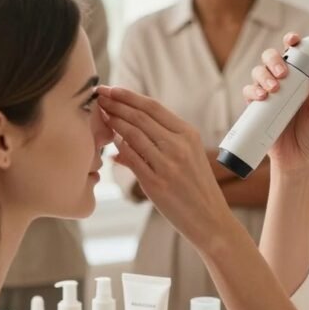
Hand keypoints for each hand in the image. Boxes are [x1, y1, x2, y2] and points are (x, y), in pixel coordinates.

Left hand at [98, 87, 235, 251]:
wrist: (210, 220)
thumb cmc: (196, 188)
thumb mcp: (188, 157)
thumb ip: (161, 143)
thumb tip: (124, 137)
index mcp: (188, 134)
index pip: (153, 107)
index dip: (129, 96)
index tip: (111, 89)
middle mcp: (179, 146)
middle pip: (140, 117)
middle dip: (115, 104)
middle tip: (98, 97)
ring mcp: (168, 165)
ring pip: (133, 134)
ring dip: (113, 122)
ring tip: (100, 115)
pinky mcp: (157, 184)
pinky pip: (131, 159)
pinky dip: (118, 147)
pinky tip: (110, 141)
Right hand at [243, 33, 308, 176]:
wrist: (298, 163)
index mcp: (303, 80)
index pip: (297, 54)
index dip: (292, 42)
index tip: (292, 40)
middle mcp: (285, 83)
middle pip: (272, 59)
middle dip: (274, 60)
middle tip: (282, 74)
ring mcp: (270, 95)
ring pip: (258, 72)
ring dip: (263, 76)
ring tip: (273, 90)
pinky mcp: (257, 108)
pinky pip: (249, 93)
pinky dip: (252, 91)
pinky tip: (260, 97)